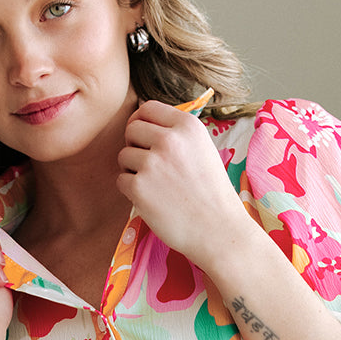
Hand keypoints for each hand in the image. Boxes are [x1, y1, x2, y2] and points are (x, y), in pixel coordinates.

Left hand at [117, 101, 253, 271]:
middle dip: (134, 145)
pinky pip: (121, 180)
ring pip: (123, 156)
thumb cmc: (212, 194)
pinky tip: (152, 200)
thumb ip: (177, 134)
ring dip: (132, 170)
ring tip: (154, 186)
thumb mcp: (203, 149)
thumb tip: (144, 123)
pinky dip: (131, 191)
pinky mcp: (140, 188)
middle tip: (148, 165)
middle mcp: (169, 140)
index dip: (141, 122)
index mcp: (187, 126)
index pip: (147, 108)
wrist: (219, 231)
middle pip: (131, 129)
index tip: (144, 137)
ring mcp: (153, 163)